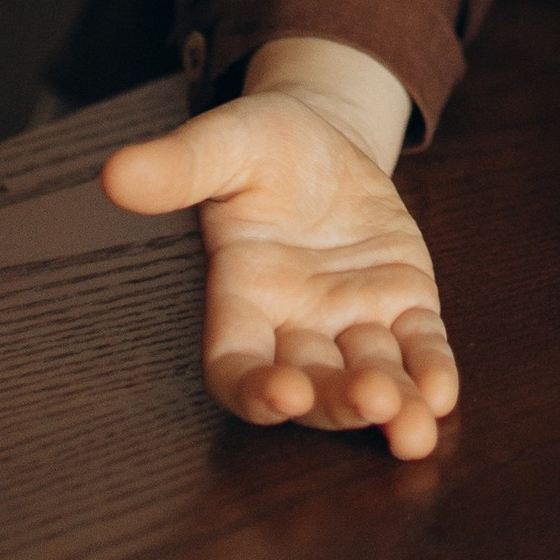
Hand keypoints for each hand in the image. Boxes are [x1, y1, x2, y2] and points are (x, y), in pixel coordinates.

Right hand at [101, 41, 457, 456]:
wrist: (322, 133)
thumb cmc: (261, 143)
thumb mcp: (225, 142)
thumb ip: (179, 166)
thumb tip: (114, 175)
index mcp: (239, 299)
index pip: (235, 367)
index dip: (255, 391)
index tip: (283, 397)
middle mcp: (293, 324)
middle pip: (311, 385)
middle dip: (339, 401)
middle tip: (372, 402)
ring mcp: (350, 319)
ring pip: (369, 377)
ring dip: (394, 404)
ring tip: (415, 426)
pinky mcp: (401, 301)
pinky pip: (417, 345)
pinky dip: (431, 370)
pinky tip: (444, 392)